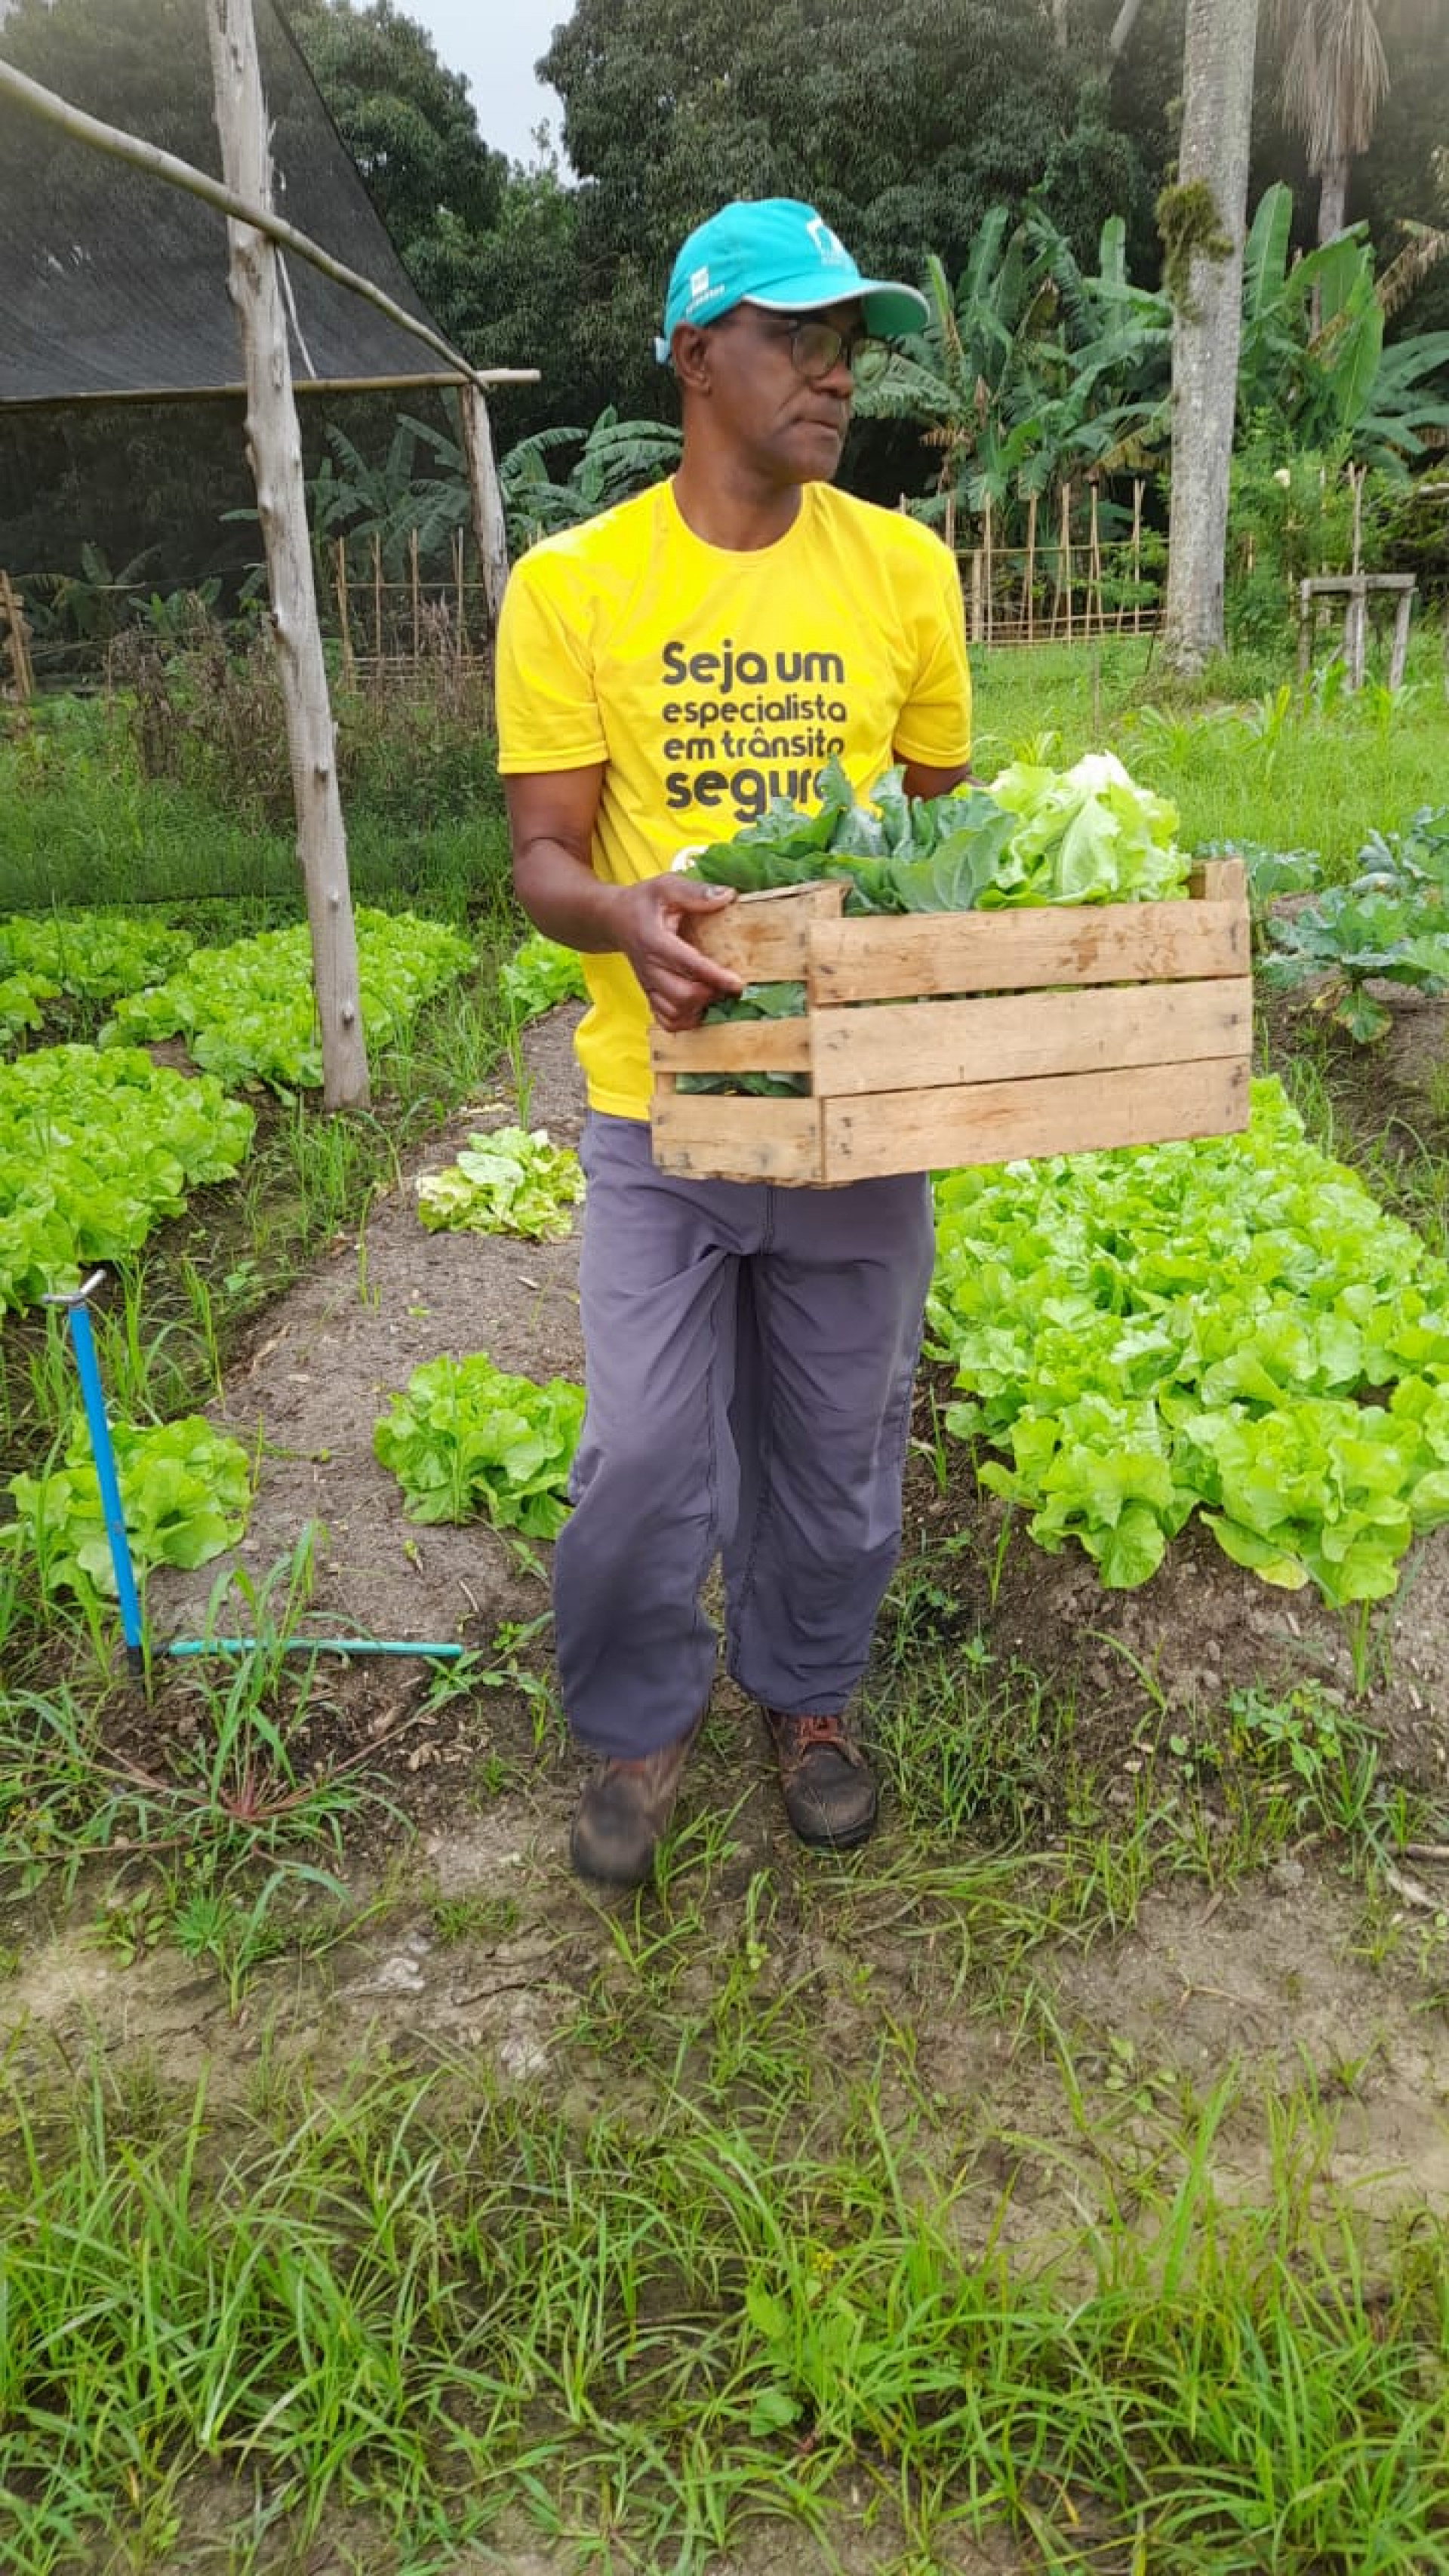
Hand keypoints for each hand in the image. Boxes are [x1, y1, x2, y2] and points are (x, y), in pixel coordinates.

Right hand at [614, 875, 743, 1032]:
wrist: (614, 919)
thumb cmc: (644, 902)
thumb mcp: (666, 886)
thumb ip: (695, 892)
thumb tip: (727, 896)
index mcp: (655, 941)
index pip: (687, 964)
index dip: (714, 976)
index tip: (737, 984)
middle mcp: (650, 968)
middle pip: (682, 996)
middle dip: (709, 994)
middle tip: (728, 985)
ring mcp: (649, 985)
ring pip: (675, 1013)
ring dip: (699, 1009)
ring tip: (715, 994)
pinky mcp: (649, 994)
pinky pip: (665, 1020)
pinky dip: (685, 1021)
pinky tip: (698, 1008)